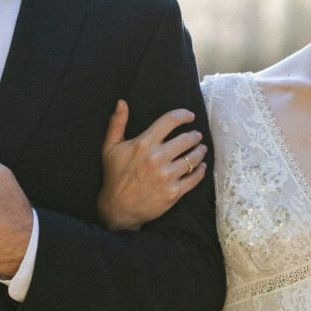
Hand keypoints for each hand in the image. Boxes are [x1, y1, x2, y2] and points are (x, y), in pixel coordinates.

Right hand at [97, 102, 206, 231]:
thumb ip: (117, 123)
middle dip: (195, 135)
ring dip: (200, 151)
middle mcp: (157, 158)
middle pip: (186, 139)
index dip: (183, 115)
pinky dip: (201, 170)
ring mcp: (166, 176)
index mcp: (143, 144)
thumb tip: (121, 102)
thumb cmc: (114, 176)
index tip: (190, 116)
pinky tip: (201, 166)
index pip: (170, 120)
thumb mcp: (110, 148)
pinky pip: (194, 178)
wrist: (117, 209)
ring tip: (201, 149)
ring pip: (193, 158)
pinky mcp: (173, 192)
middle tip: (196, 135)